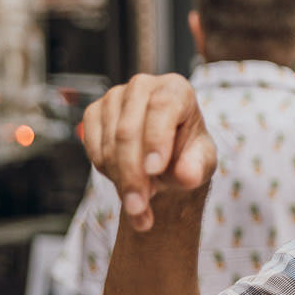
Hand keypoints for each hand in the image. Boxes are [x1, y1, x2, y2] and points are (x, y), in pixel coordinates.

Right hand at [81, 74, 216, 230]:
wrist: (167, 159)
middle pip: (128, 131)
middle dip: (132, 175)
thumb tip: (186, 175)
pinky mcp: (93, 113)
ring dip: (121, 181)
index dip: (156, 139)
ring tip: (139, 204)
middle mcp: (143, 86)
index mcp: (175, 89)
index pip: (162, 107)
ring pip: (108, 145)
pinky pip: (92, 148)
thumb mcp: (201, 163)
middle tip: (138, 207)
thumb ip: (197, 167)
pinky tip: (125, 183)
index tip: (154, 170)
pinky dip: (107, 173)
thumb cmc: (187, 154)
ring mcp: (114, 98)